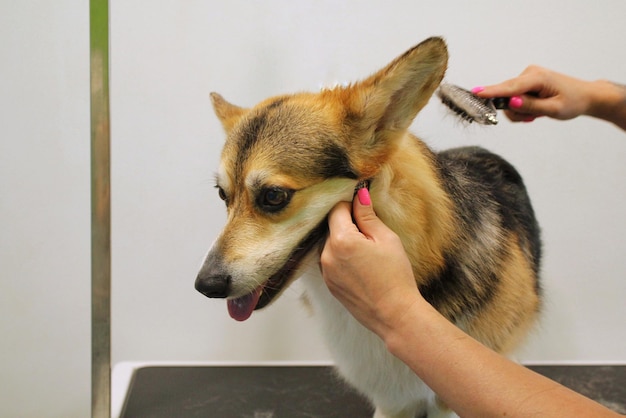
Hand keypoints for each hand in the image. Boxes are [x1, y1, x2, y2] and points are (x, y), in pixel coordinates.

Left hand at [320, 187, 422, 337]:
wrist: (394, 314)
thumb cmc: (395, 276)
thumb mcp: (386, 239)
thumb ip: (368, 215)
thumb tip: (359, 194)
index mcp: (341, 240)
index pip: (337, 209)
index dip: (352, 206)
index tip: (364, 210)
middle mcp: (326, 254)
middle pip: (332, 226)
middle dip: (348, 225)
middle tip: (370, 236)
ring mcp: (325, 271)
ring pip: (330, 244)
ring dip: (343, 241)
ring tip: (366, 254)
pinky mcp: (328, 284)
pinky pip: (330, 261)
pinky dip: (341, 257)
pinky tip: (360, 266)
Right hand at [473, 65, 593, 121]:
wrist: (585, 96)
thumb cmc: (573, 102)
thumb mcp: (554, 110)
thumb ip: (531, 106)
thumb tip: (511, 103)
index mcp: (538, 78)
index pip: (510, 87)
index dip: (492, 91)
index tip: (475, 92)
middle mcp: (529, 73)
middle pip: (507, 94)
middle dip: (515, 110)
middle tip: (531, 118)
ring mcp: (527, 76)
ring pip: (509, 99)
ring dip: (519, 111)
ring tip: (536, 114)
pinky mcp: (525, 81)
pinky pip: (513, 97)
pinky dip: (521, 107)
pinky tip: (534, 109)